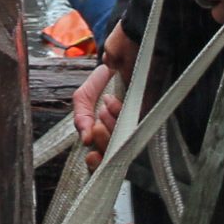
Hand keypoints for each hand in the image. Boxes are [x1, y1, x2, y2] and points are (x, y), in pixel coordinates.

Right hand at [71, 23, 140, 168]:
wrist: (115, 59)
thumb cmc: (101, 81)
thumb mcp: (83, 98)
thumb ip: (81, 118)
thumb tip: (86, 139)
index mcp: (101, 135)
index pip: (100, 160)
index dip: (97, 164)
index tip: (91, 157)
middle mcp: (117, 134)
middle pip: (111, 154)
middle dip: (102, 138)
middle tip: (97, 122)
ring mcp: (130, 126)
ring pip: (121, 142)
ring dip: (109, 125)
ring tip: (104, 106)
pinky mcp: (142, 116)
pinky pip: (133, 125)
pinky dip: (118, 114)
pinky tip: (111, 102)